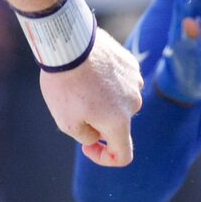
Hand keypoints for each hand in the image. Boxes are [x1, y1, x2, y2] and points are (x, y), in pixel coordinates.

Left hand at [40, 29, 142, 167]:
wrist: (70, 43)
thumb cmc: (65, 85)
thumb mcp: (66, 122)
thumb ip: (86, 137)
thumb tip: (98, 134)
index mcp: (119, 122)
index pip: (123, 155)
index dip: (105, 158)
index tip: (87, 146)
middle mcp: (133, 103)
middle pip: (118, 125)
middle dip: (98, 122)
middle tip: (75, 105)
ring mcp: (135, 81)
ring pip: (119, 102)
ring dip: (103, 101)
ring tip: (81, 85)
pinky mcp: (131, 64)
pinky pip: (120, 82)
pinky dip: (107, 82)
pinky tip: (89, 71)